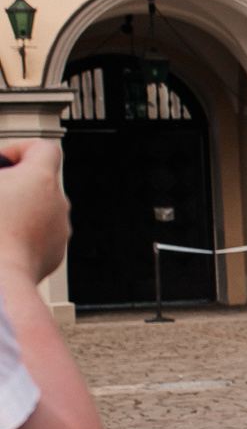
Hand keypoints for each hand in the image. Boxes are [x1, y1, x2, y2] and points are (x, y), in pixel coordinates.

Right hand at [0, 140, 69, 281]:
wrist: (0, 279)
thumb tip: (2, 180)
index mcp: (40, 179)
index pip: (45, 149)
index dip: (21, 150)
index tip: (2, 164)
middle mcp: (58, 203)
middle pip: (40, 182)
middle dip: (15, 185)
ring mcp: (60, 230)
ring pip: (40, 211)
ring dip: (19, 210)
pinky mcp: (55, 254)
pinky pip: (40, 236)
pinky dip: (23, 235)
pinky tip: (1, 242)